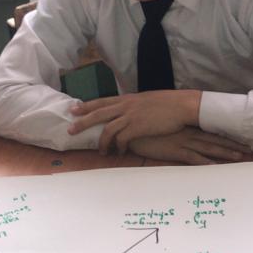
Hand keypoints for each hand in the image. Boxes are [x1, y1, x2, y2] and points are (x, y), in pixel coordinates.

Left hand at [67, 90, 201, 153]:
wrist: (181, 105)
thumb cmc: (168, 104)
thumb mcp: (147, 100)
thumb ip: (135, 106)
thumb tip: (130, 112)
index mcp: (127, 99)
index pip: (102, 101)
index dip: (86, 106)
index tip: (74, 109)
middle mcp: (126, 106)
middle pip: (98, 114)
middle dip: (82, 122)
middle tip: (71, 130)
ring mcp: (131, 116)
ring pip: (107, 130)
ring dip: (102, 143)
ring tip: (101, 152)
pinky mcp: (138, 127)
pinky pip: (121, 140)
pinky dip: (119, 148)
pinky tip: (120, 153)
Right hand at [127, 127, 247, 164]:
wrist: (133, 128)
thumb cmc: (146, 129)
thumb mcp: (163, 128)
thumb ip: (174, 131)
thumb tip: (181, 134)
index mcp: (186, 127)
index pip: (210, 131)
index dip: (225, 135)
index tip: (239, 137)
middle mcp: (188, 133)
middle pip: (214, 139)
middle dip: (232, 143)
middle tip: (249, 147)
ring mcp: (183, 142)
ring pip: (208, 148)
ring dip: (224, 152)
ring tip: (239, 156)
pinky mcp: (175, 151)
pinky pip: (193, 158)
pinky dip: (205, 162)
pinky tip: (216, 166)